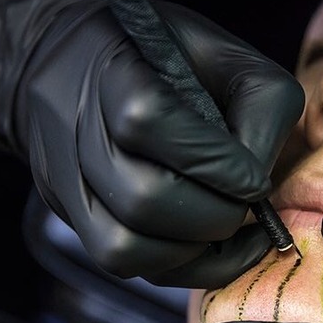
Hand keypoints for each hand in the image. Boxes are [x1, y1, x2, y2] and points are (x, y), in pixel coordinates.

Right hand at [0, 0, 303, 287]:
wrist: (81, 61)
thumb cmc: (171, 56)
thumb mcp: (232, 57)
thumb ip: (259, 113)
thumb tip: (258, 186)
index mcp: (112, 66)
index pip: (146, 120)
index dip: (213, 161)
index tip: (254, 179)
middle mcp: (73, 123)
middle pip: (140, 197)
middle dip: (215, 216)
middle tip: (247, 206)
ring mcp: (63, 174)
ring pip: (124, 247)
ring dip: (194, 250)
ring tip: (230, 229)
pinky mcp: (69, 209)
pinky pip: (119, 262)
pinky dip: (176, 266)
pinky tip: (211, 246)